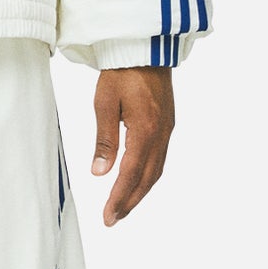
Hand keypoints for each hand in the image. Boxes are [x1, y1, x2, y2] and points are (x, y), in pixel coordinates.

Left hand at [91, 67, 173, 225]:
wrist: (146, 48)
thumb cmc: (122, 71)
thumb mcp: (105, 103)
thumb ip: (104, 140)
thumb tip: (100, 172)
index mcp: (146, 129)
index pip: (131, 173)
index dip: (119, 198)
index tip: (107, 216)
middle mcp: (161, 134)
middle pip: (147, 178)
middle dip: (130, 202)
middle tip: (112, 219)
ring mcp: (167, 130)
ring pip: (156, 171)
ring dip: (139, 192)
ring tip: (122, 207)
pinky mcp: (167, 125)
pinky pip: (160, 159)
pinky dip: (147, 177)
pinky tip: (136, 183)